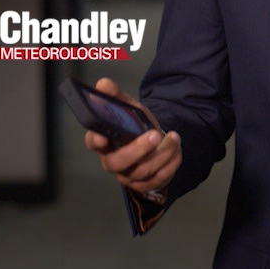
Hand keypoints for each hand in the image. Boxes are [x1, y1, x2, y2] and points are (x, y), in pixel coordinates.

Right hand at [83, 78, 181, 195]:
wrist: (154, 140)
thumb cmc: (135, 124)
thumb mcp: (128, 107)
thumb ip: (115, 96)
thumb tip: (103, 84)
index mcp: (103, 141)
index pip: (93, 142)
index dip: (97, 140)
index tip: (103, 136)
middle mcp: (111, 161)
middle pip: (117, 162)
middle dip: (137, 150)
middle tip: (155, 134)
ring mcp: (127, 176)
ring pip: (142, 171)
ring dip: (161, 154)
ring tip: (174, 137)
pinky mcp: (144, 185)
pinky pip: (158, 179)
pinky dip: (170, 163)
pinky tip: (176, 150)